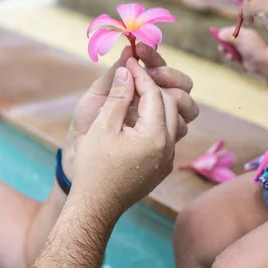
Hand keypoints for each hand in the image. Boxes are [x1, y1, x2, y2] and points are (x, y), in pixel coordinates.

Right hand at [69, 58, 177, 215]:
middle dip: (153, 86)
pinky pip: (167, 135)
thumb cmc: (94, 167)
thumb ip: (117, 96)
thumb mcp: (102, 127)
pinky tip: (137, 115)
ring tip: (136, 94)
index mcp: (155, 136)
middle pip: (171, 104)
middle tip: (133, 75)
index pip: (154, 94)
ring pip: (173, 119)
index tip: (128, 62)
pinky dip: (156, 120)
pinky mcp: (163, 166)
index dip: (140, 75)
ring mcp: (168, 159)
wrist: (95, 206)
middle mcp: (168, 147)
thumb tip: (126, 69)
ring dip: (158, 103)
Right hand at [217, 26, 267, 74]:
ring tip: (228, 54)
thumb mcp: (240, 38)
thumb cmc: (253, 48)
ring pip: (228, 49)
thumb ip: (229, 35)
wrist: (262, 61)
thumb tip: (219, 33)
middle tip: (221, 47)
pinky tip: (231, 58)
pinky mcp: (241, 58)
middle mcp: (242, 41)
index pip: (230, 30)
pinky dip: (229, 57)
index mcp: (244, 33)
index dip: (223, 33)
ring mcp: (241, 49)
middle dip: (223, 43)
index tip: (216, 35)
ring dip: (225, 51)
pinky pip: (231, 56)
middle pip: (227, 40)